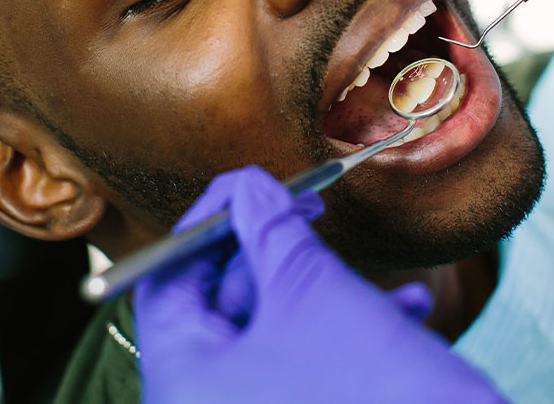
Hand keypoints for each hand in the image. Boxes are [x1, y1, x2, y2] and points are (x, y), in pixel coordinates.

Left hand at [134, 165, 506, 403]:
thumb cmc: (371, 393)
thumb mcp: (310, 291)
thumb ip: (268, 227)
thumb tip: (248, 186)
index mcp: (185, 379)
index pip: (166, 278)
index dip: (206, 222)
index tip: (247, 189)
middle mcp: (208, 400)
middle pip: (220, 298)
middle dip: (274, 249)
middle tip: (306, 210)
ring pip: (273, 324)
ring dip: (327, 287)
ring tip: (369, 272)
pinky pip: (307, 357)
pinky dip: (349, 326)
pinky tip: (403, 308)